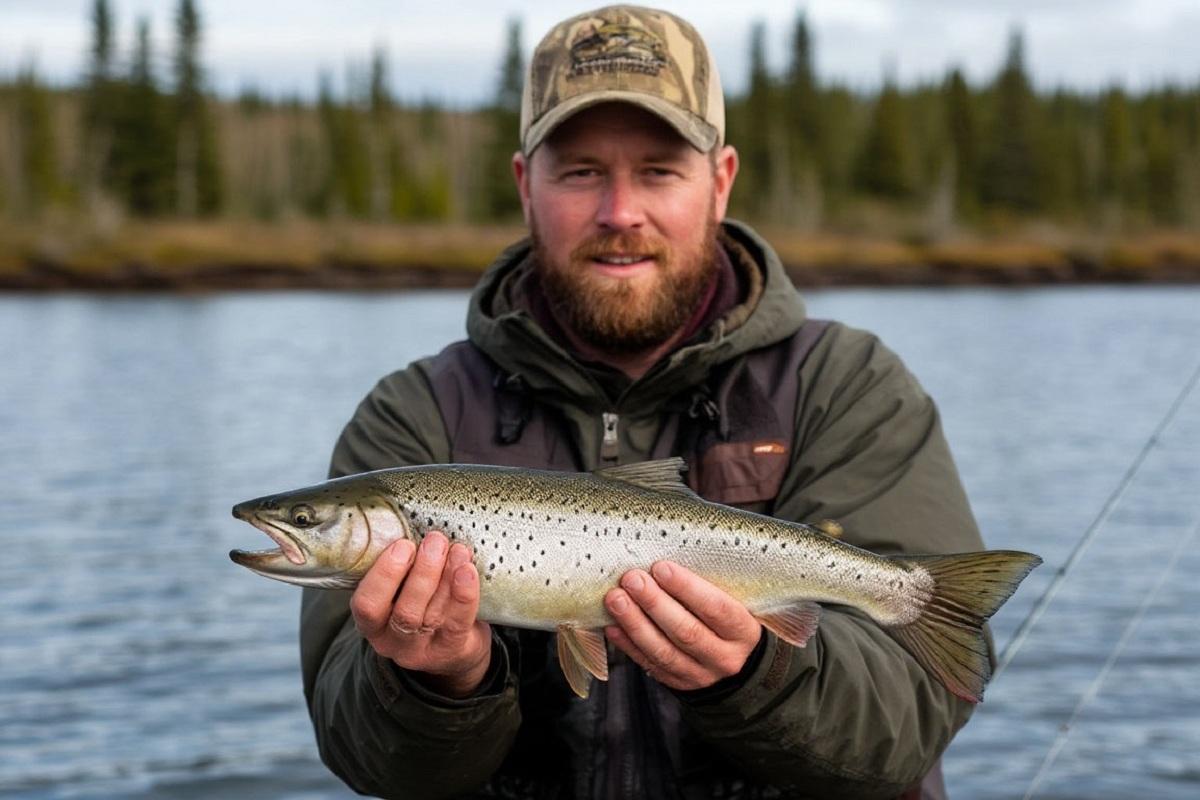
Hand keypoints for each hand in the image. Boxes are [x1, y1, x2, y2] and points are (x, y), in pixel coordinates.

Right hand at [350, 532, 491, 697]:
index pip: (366, 604)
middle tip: (435, 541)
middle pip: (405, 612)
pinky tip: (467, 570)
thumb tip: (412, 522)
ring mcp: (423, 649)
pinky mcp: (452, 649)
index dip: (383, 575)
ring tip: (457, 549)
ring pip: (432, 615)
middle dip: (422, 572)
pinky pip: (459, 621)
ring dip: (446, 576)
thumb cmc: (422, 605)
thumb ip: (401, 567)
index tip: (402, 544)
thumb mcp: (399, 592)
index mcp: (372, 623)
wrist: (453, 647)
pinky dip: (464, 593)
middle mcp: (393, 641)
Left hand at [604, 561, 761, 690]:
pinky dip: (628, 645)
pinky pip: (650, 664)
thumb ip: (709, 586)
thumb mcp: (734, 602)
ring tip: (616, 600)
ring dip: (635, 624)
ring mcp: (700, 675)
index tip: (661, 567)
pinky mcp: (678, 684)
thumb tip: (664, 564)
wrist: (738, 663)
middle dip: (655, 603)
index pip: (716, 609)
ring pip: (664, 651)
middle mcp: (724, 657)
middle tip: (632, 580)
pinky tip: (612, 625)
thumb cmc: (729, 621)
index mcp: (742, 631)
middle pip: (686, 631)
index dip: (687, 588)